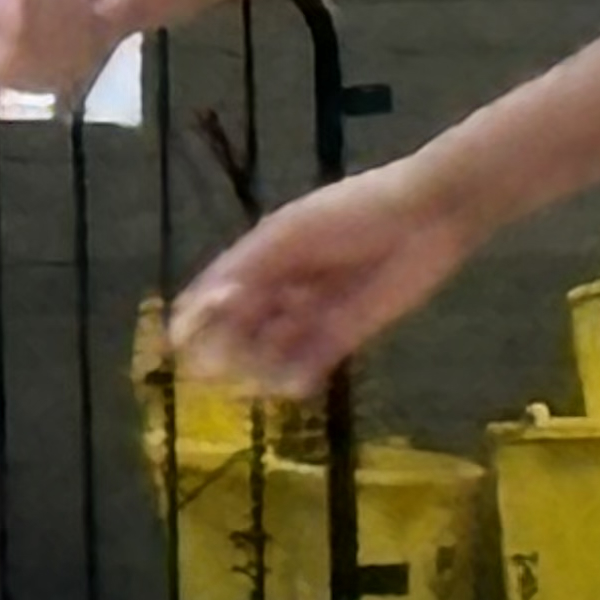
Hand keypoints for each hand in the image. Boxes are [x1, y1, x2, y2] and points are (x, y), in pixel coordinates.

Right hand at [167, 163, 474, 395]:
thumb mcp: (293, 233)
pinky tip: (290, 387)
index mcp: (268, 249)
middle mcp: (288, 282)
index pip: (221, 286)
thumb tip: (205, 300)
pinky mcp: (350, 330)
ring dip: (260, 364)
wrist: (426, 217)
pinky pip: (316, 358)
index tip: (173, 344)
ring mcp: (317, 308)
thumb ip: (250, 267)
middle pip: (245, 320)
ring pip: (277, 344)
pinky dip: (300, 373)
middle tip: (208, 376)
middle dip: (226, 345)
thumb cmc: (353, 213)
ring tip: (249, 387)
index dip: (197, 313)